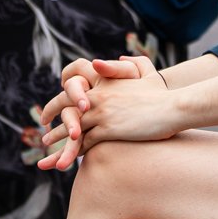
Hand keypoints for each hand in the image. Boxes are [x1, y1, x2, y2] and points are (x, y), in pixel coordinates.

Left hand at [37, 54, 177, 169]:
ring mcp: (102, 113)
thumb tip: (114, 60)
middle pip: (67, 108)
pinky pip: (85, 142)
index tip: (53, 110)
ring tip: (48, 149)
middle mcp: (99, 97)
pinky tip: (70, 158)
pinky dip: (75, 151)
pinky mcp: (108, 129)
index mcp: (104, 84)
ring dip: (59, 141)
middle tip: (44, 131)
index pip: (74, 91)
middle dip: (53, 119)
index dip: (61, 101)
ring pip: (72, 128)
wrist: (173, 107)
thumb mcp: (146, 72)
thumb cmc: (162, 94)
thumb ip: (130, 63)